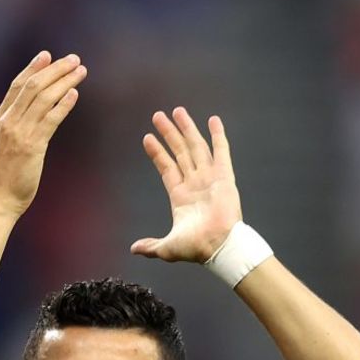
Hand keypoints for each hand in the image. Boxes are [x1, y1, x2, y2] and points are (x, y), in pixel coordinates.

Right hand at [0, 51, 86, 216]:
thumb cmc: (3, 175)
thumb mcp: (1, 145)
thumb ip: (11, 127)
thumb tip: (24, 114)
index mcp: (0, 120)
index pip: (17, 86)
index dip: (32, 68)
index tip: (46, 55)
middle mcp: (9, 122)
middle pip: (33, 86)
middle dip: (55, 70)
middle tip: (73, 59)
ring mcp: (20, 133)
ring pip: (44, 98)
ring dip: (64, 82)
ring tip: (80, 71)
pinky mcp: (33, 146)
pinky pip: (51, 120)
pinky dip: (63, 105)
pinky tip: (74, 94)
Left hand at [131, 107, 242, 262]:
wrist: (218, 246)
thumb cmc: (196, 248)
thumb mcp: (167, 247)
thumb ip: (151, 245)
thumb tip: (134, 249)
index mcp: (181, 196)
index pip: (167, 167)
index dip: (157, 152)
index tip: (148, 137)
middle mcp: (195, 184)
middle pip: (179, 152)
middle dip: (169, 134)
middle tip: (158, 115)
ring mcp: (210, 178)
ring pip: (196, 147)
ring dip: (187, 129)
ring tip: (177, 111)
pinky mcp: (225, 177)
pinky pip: (222, 152)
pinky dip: (218, 136)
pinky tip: (213, 120)